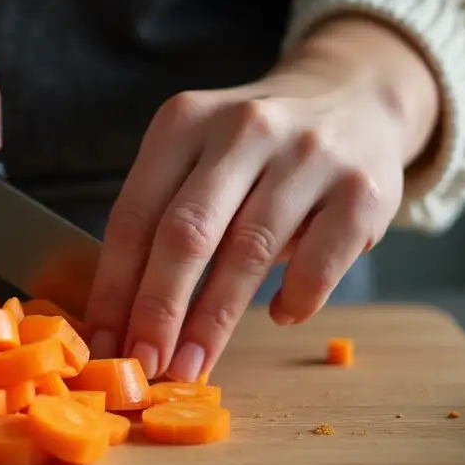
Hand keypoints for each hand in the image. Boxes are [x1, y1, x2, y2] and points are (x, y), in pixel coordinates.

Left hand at [83, 16, 440, 381]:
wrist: (353, 97)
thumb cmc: (254, 151)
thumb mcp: (197, 157)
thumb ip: (161, 218)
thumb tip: (121, 321)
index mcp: (184, 122)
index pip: (134, 215)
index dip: (113, 288)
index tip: (102, 344)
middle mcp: (244, 129)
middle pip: (186, 234)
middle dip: (157, 310)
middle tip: (143, 366)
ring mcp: (307, 155)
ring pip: (249, 252)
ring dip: (213, 322)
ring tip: (192, 366)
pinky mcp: (362, 189)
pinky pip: (319, 262)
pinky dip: (295, 300)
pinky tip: (280, 316)